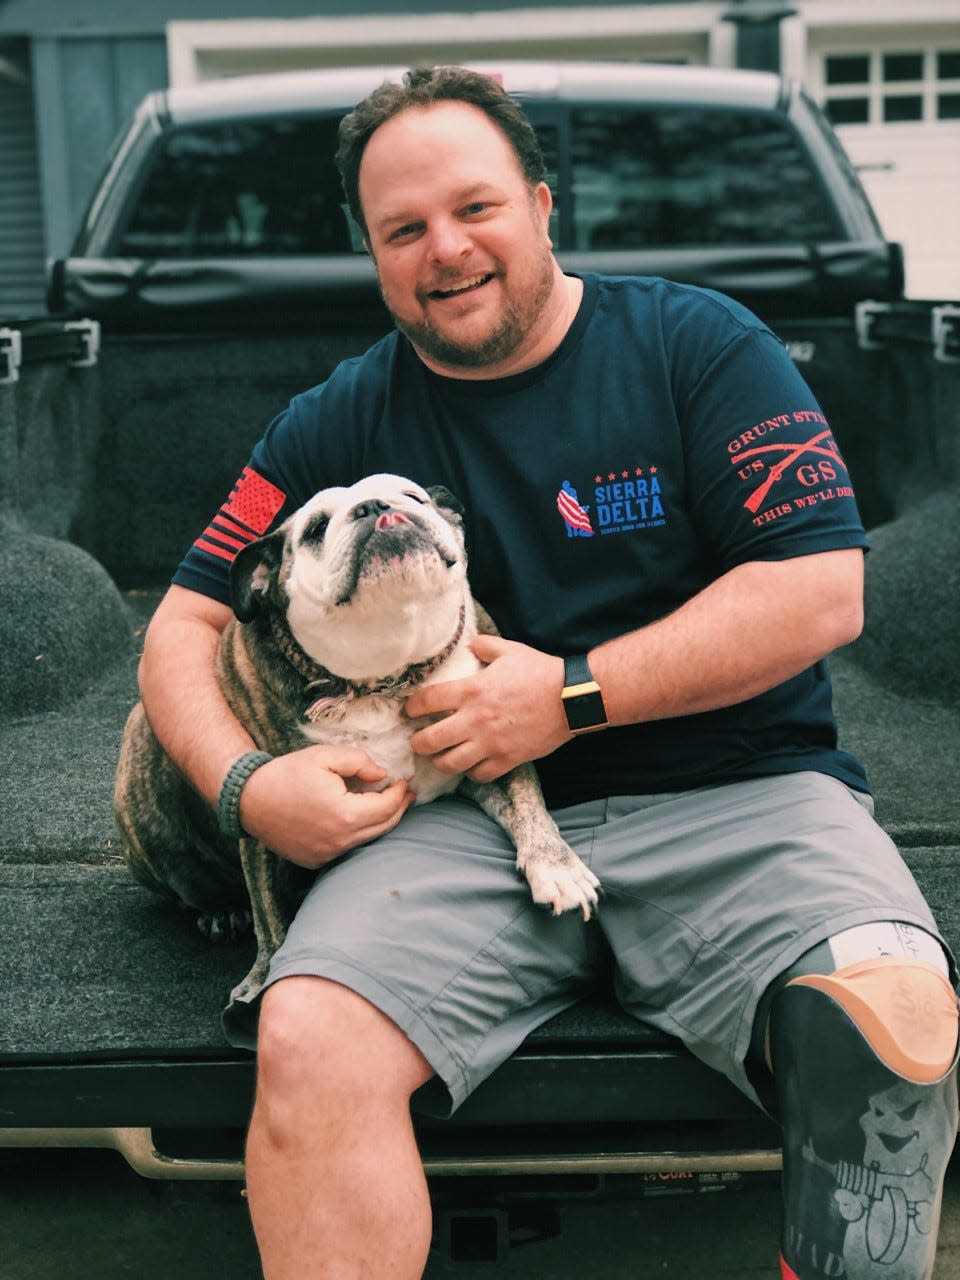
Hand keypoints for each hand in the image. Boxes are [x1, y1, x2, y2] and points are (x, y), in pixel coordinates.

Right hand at [237, 744, 413, 868]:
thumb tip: (382, 775)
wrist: (249, 800)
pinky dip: (358, 833)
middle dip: (398, 808)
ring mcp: (327, 854)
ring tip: (387, 804)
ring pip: (368, 839)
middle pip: (384, 827)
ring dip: (381, 821)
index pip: (387, 807)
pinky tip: (358, 817)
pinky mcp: (316, 860)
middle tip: (405, 794)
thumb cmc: (286, 774)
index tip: (404, 781)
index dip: (400, 793)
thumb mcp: (323, 756)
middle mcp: (339, 840)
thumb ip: (358, 761)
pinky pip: (348, 848)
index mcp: (345, 814)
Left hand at [405, 635, 570, 781]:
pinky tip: (471, 765)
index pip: (428, 701)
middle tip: (417, 741)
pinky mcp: (508, 759)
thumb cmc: (540, 672)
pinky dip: (471, 772)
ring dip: (440, 761)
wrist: (571, 698)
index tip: (410, 711)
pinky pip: (479, 774)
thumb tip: (470, 645)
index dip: (412, 708)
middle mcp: (475, 719)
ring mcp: (491, 743)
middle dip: (418, 743)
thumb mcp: (509, 650)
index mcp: (472, 690)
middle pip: (430, 740)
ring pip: (450, 763)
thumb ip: (484, 646)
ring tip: (440, 757)